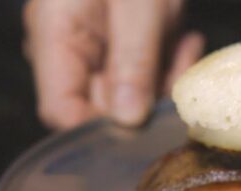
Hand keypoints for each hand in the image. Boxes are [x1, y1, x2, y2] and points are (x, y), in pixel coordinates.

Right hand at [23, 0, 203, 128]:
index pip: (61, 112)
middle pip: (100, 105)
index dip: (98, 129)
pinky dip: (167, 63)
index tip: (143, 126)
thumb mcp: (140, 7)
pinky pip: (142, 70)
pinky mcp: (121, 41)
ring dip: (163, 79)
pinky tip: (185, 40)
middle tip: (179, 75)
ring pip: (128, 92)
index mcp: (54, 37)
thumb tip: (128, 121)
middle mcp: (68, 47)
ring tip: (185, 46)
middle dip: (145, 100)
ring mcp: (95, 44)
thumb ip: (133, 63)